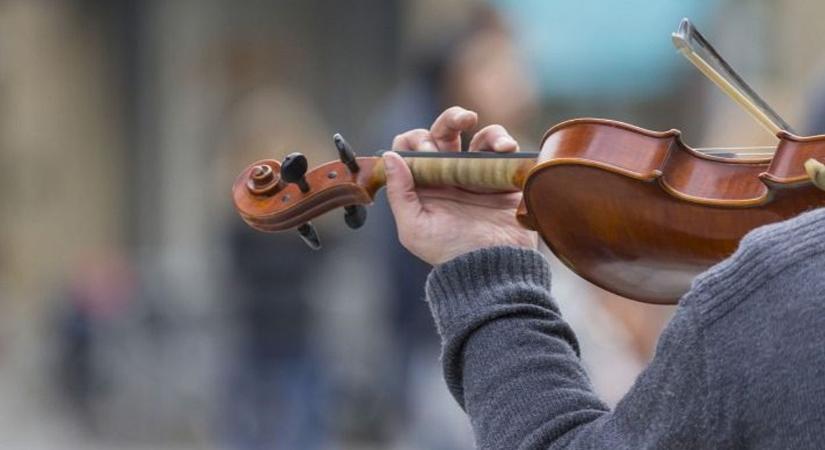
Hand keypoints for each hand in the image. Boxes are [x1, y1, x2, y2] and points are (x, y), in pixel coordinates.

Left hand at [383, 106, 537, 264]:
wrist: (495, 266)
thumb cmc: (452, 253)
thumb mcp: (415, 229)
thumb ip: (400, 193)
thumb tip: (390, 156)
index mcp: (423, 184)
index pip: (410, 147)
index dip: (415, 141)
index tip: (428, 153)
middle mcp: (447, 174)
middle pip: (442, 132)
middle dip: (450, 119)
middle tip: (461, 122)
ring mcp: (475, 174)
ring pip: (475, 134)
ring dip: (485, 131)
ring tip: (496, 143)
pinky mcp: (501, 176)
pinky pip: (501, 148)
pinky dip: (503, 141)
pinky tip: (506, 149)